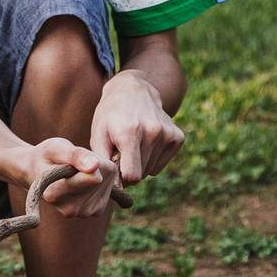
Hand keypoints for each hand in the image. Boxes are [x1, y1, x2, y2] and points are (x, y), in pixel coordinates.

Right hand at [14, 138, 120, 219]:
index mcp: (54, 194)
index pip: (92, 178)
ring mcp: (83, 213)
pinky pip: (109, 190)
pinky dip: (102, 181)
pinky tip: (87, 178)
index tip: (75, 156)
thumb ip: (75, 155)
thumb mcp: (56, 148)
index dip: (89, 159)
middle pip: (100, 180)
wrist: (39, 171)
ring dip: (98, 173)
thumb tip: (94, 166)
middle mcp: (69, 209)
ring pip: (106, 184)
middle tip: (75, 162)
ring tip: (78, 170)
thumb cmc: (47, 156)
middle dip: (94, 166)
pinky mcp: (95, 212)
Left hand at [90, 71, 185, 185]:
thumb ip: (102, 161)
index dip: (121, 177)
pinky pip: (161, 163)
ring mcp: (167, 133)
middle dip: (129, 168)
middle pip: (141, 174)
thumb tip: (112, 187)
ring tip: (133, 144)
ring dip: (140, 162)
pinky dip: (152, 158)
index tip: (116, 167)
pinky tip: (145, 142)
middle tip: (121, 151)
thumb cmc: (110, 115)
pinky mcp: (178, 136)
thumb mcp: (98, 134)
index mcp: (130, 132)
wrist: (133, 89)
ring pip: (151, 170)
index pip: (132, 176)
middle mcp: (152, 132)